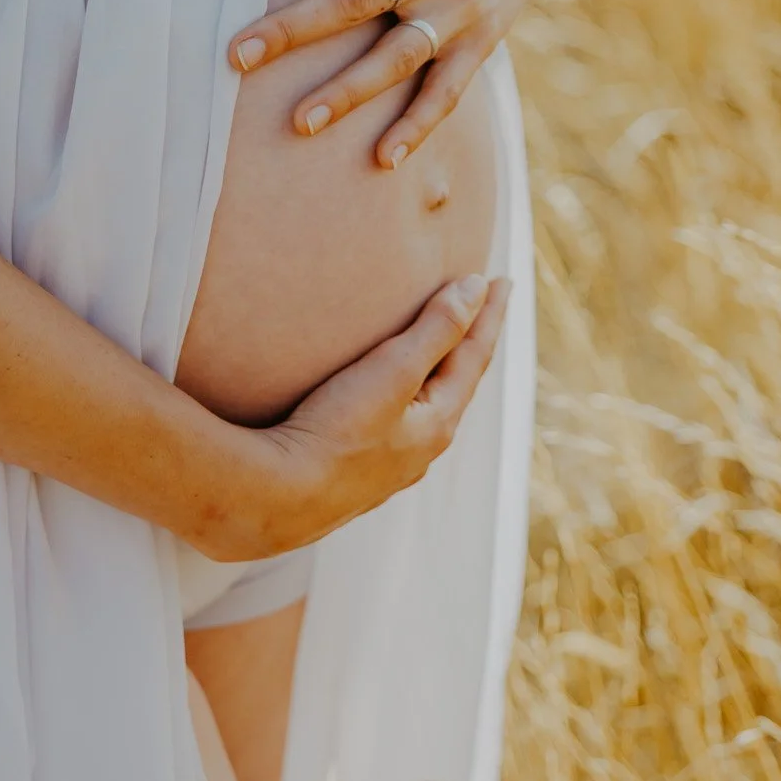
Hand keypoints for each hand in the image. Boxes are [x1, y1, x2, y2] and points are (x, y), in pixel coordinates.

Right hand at [199, 273, 511, 559]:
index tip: (504, 280)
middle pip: (457, 384)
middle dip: (469, 344)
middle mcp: (421, 450)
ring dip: (437, 375)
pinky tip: (387, 404)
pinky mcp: (354, 476)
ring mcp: (388, 468)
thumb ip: (436, 328)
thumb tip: (477, 287)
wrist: (277, 501)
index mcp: (438, 423)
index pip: (474, 356)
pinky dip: (405, 399)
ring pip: (427, 410)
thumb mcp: (392, 371)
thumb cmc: (336, 432)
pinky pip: (396, 428)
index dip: (488, 315)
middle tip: (481, 310)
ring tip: (439, 355)